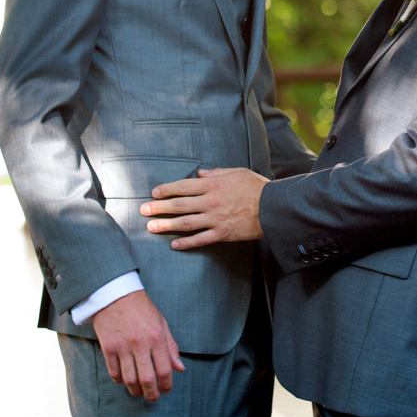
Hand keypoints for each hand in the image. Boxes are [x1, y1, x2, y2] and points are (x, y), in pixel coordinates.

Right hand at [91, 290, 184, 400]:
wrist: (115, 294)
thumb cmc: (141, 308)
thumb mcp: (162, 323)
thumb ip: (171, 347)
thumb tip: (180, 368)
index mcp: (156, 337)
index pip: (165, 369)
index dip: (167, 384)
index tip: (166, 390)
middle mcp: (140, 344)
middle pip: (147, 379)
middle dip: (152, 394)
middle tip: (153, 398)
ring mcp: (122, 347)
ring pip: (129, 379)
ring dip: (135, 390)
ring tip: (139, 392)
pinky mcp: (108, 347)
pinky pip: (114, 372)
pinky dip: (120, 381)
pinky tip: (124, 380)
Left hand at [141, 168, 268, 249]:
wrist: (273, 207)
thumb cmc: (257, 187)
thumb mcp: (237, 172)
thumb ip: (216, 173)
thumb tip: (200, 175)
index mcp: (213, 185)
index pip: (183, 186)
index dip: (167, 189)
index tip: (154, 193)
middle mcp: (210, 201)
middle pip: (179, 204)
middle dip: (159, 207)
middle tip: (143, 211)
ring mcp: (215, 219)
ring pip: (185, 223)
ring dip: (166, 225)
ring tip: (151, 227)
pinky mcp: (223, 233)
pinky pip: (201, 239)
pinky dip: (187, 243)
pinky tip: (174, 244)